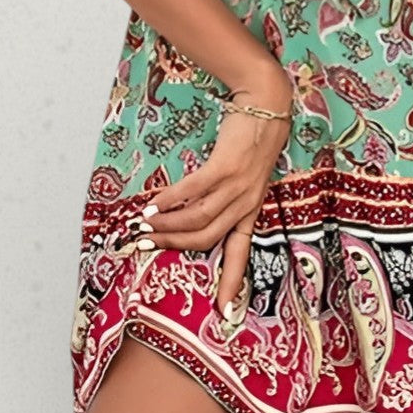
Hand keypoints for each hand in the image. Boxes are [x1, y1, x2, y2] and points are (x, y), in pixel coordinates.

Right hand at [138, 71, 294, 320]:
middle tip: (146, 246)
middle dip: (174, 246)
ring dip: (167, 224)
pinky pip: (193, 190)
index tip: (224, 310)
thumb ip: (230, 194)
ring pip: (197, 218)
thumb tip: (193, 211)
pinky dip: (171, 200)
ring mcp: (237, 184)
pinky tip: (153, 204)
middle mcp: (245, 201)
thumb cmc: (255, 137)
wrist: (267, 103)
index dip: (232, 280)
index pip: (242, 250)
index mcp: (252, 207)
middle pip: (207, 237)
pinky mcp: (226, 165)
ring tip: (144, 225)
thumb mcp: (250, 173)